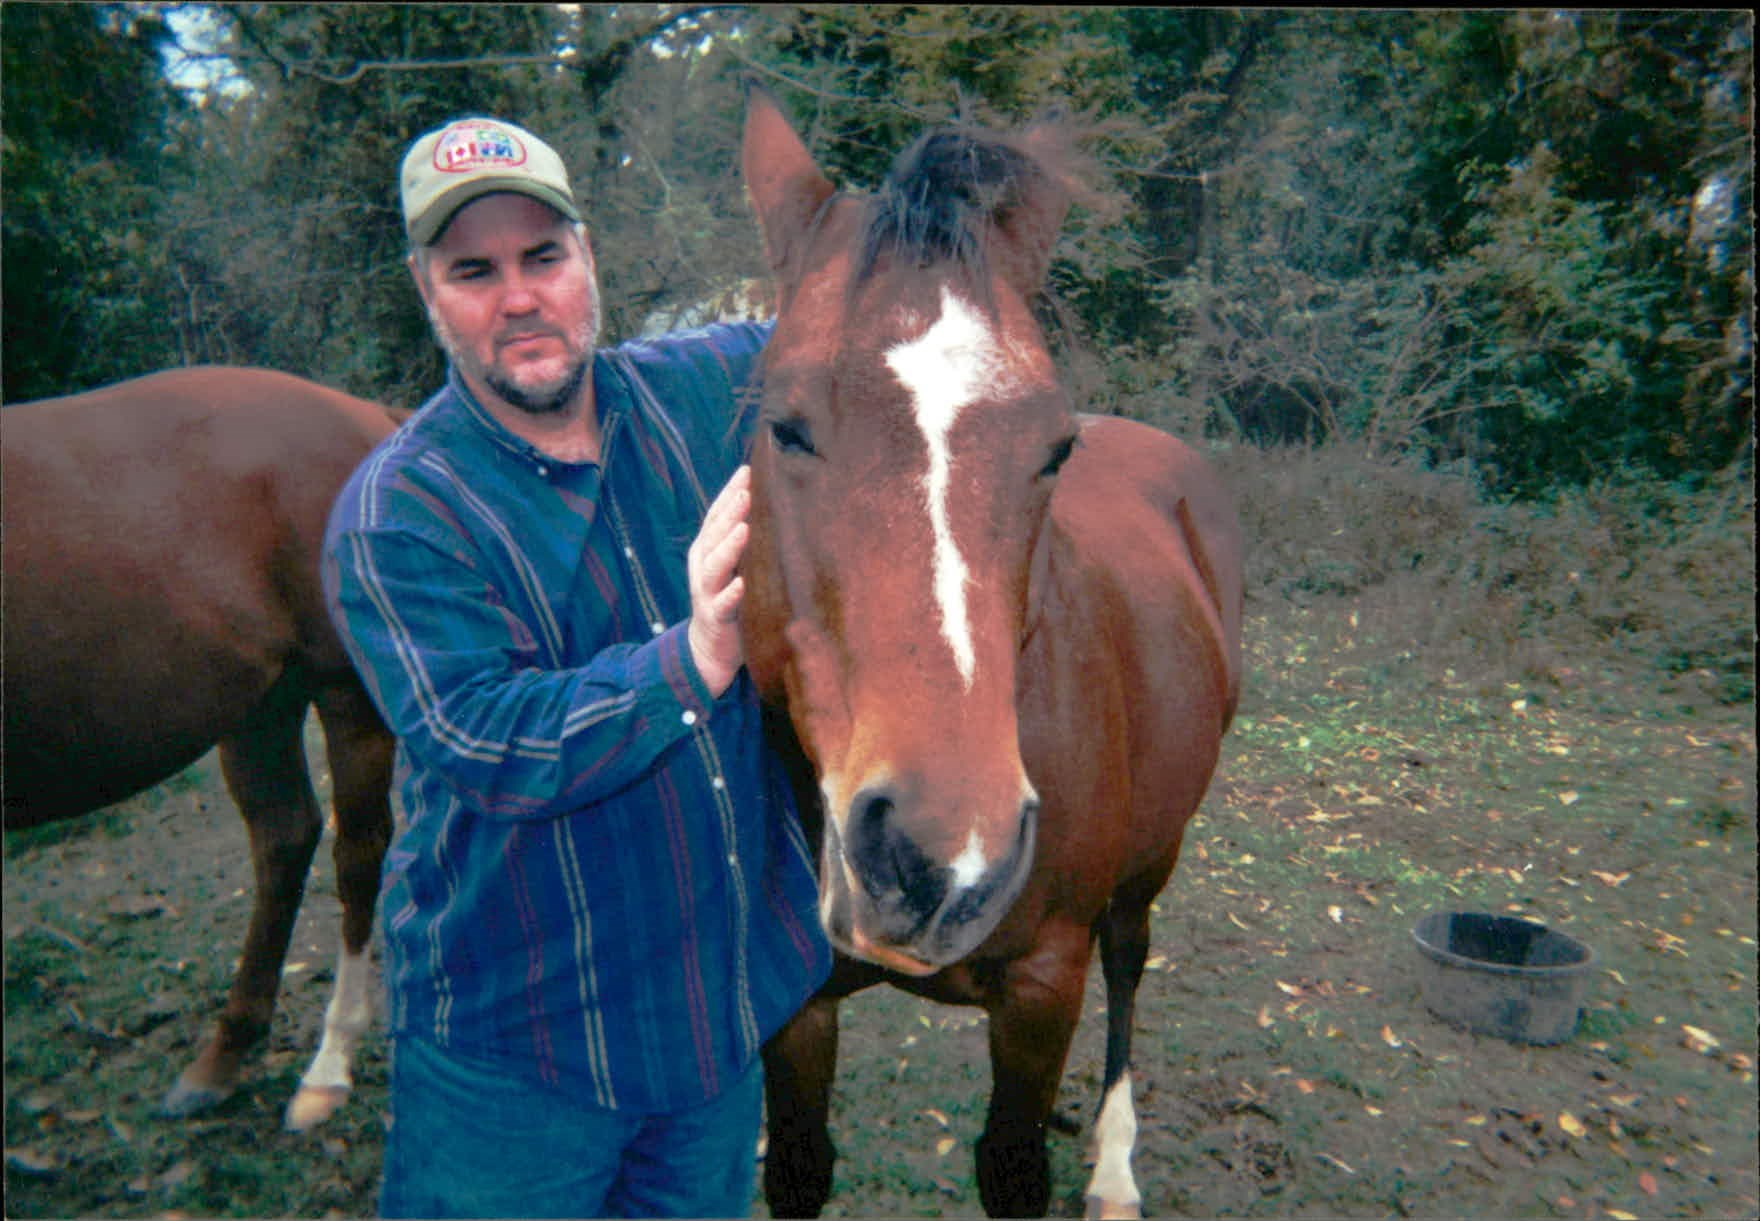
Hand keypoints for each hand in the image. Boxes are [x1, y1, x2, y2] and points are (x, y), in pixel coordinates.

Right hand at [686, 465, 750, 697]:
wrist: (710, 648)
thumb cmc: (730, 599)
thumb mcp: (735, 565)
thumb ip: (745, 540)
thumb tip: (772, 504)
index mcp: (708, 550)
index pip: (717, 515)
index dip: (730, 492)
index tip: (747, 470)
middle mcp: (704, 567)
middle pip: (714, 535)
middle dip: (730, 512)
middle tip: (747, 491)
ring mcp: (707, 593)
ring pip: (715, 566)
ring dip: (729, 547)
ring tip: (744, 528)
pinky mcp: (715, 618)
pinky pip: (723, 605)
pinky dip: (731, 594)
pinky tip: (741, 584)